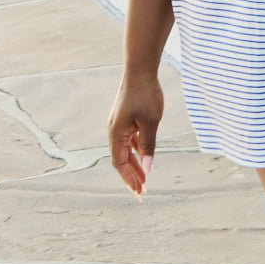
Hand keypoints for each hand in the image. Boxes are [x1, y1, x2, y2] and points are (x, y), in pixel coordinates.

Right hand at [107, 72, 163, 199]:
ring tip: (143, 181)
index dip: (129, 179)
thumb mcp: (150, 123)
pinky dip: (136, 152)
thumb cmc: (146, 95)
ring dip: (134, 166)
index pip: (120, 163)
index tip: (138, 192)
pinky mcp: (126, 119)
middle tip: (141, 193)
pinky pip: (130, 141)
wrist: (140, 70)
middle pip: (121, 160)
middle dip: (131, 177)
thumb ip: (148, 146)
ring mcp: (119, 125)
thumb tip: (148, 169)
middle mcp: (114, 131)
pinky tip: (144, 160)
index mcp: (116, 134)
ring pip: (126, 151)